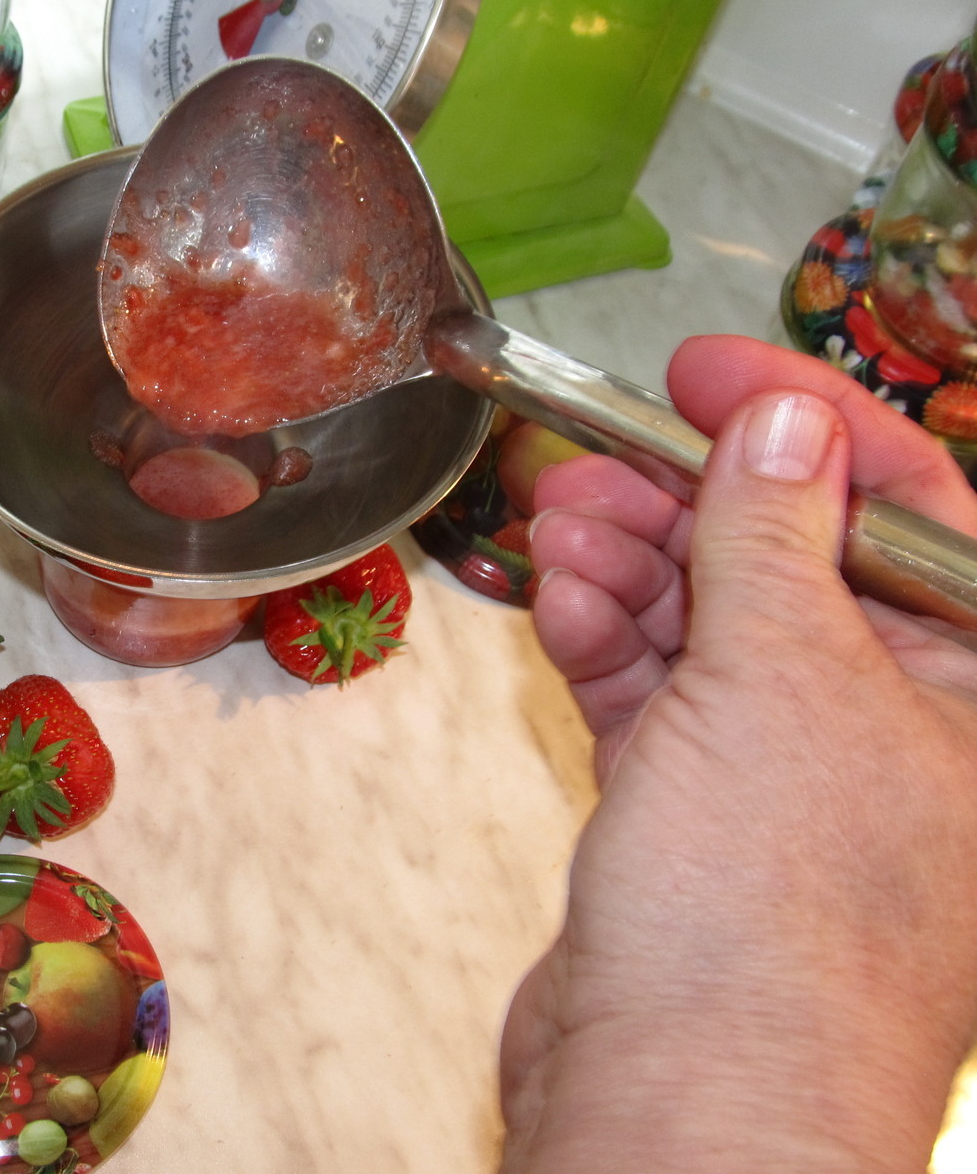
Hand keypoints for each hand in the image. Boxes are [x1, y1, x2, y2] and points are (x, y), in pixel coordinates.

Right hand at [503, 335, 976, 1170]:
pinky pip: (660, 703)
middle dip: (691, 501)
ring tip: (554, 523)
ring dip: (631, 567)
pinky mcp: (703, 825)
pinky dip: (607, 647)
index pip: (914, 512)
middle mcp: (906, 737)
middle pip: (797, 568)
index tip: (707, 368)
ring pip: (715, 632)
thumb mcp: (785, 680)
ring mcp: (798, 785)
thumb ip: (776, 537)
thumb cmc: (776, 918)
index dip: (811, 423)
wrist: (683, 1109)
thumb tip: (788, 417)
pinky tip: (558, 603)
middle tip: (594, 451)